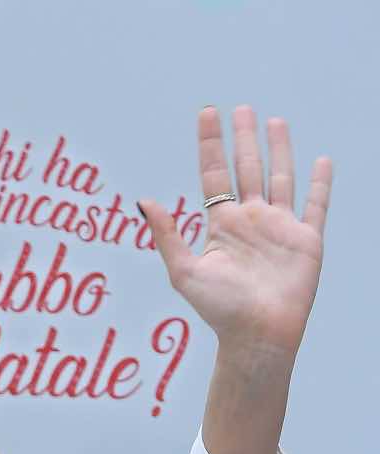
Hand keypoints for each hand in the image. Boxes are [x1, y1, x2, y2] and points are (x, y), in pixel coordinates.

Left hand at [139, 106, 332, 358]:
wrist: (257, 334)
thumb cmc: (219, 309)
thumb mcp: (184, 270)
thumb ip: (166, 234)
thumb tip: (143, 201)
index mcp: (221, 224)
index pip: (214, 173)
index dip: (211, 143)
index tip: (207, 113)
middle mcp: (250, 219)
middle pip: (247, 168)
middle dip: (244, 138)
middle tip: (240, 108)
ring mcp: (280, 227)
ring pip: (281, 177)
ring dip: (279, 150)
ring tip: (274, 121)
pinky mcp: (306, 239)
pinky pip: (315, 205)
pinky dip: (319, 183)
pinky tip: (321, 161)